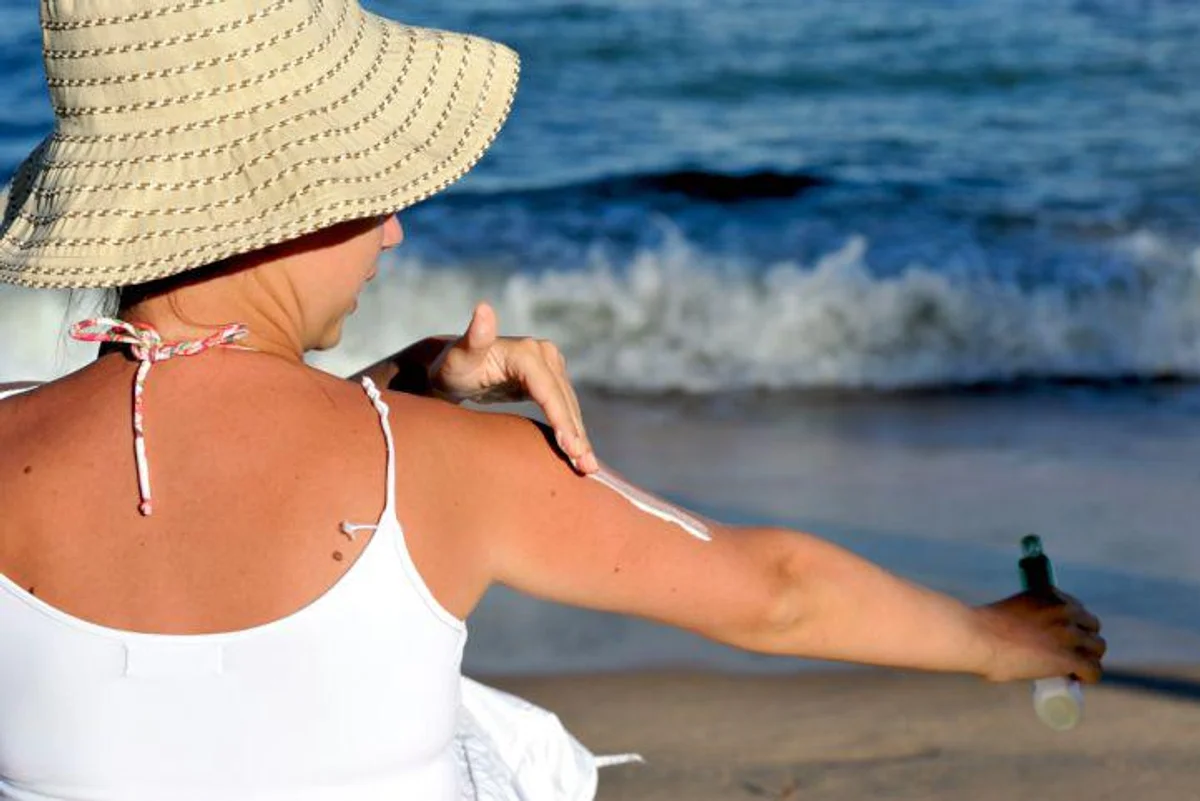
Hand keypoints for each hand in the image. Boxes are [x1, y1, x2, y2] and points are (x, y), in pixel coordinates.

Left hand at [429, 302, 598, 473]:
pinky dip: (572, 431)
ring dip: (580, 437)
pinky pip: (564, 408)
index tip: (570, 447)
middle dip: (576, 434)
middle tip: (586, 467)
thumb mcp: (458, 357)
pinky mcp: (550, 380)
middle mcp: (544, 354)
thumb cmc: (452, 367)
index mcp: (526, 352)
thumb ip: (473, 337)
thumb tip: (483, 308)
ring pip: (569, 406)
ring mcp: (550, 366)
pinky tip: (579, 454)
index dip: (560, 419)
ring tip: (588, 467)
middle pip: (563, 400)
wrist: (454, 368)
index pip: (547, 390)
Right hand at [973, 589, 1105, 682]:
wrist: (978, 638)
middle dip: (1084, 639)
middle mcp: (1065, 610)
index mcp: (1050, 594)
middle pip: (1092, 626)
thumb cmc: (982, 627)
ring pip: (1097, 648)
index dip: (1074, 624)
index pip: (1077, 609)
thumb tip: (1022, 636)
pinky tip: (1079, 680)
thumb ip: (1025, 616)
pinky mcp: (1069, 658)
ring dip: (1089, 657)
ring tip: (1075, 668)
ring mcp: (1069, 634)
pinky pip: (1093, 670)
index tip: (1065, 636)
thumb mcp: (1012, 609)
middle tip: (1070, 652)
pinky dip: (1088, 677)